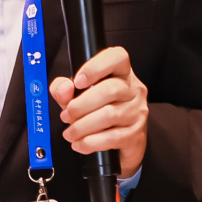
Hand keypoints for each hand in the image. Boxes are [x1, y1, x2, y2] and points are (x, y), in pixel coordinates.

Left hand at [49, 46, 147, 177]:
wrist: (121, 142)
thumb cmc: (98, 112)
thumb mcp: (77, 96)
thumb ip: (64, 88)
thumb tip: (63, 89)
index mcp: (121, 72)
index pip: (118, 57)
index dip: (96, 66)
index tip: (77, 81)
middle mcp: (133, 89)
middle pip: (110, 90)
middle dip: (81, 105)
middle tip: (66, 115)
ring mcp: (137, 112)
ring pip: (109, 115)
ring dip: (82, 126)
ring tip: (70, 132)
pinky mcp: (136, 134)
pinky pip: (112, 137)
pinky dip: (90, 142)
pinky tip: (79, 143)